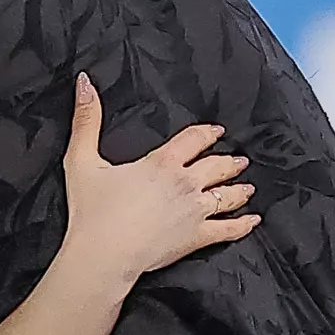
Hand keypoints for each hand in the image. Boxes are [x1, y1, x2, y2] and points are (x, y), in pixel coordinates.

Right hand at [60, 71, 256, 281]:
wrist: (104, 253)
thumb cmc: (92, 210)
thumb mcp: (82, 159)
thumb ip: (86, 120)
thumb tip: (83, 82)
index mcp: (163, 162)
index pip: (194, 139)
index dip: (207, 134)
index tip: (218, 132)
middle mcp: (186, 183)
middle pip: (217, 166)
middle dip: (230, 162)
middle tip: (240, 160)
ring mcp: (195, 211)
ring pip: (227, 196)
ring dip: (239, 189)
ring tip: (248, 186)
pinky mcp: (197, 237)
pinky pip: (228, 229)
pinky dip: (243, 224)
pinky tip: (253, 221)